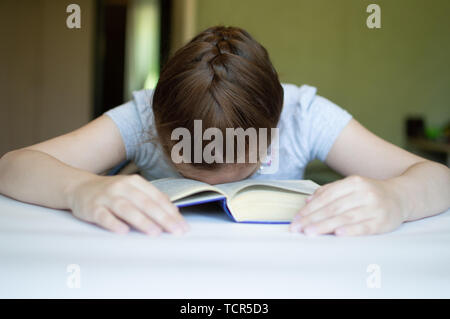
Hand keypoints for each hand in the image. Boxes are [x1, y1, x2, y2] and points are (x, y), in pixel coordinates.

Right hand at [67, 174, 188, 235]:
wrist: (79, 187)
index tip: (183, 226)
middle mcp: (122, 187)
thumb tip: (174, 211)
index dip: (171, 212)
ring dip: (142, 221)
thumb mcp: (133, 189)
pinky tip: (124, 232)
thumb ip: (152, 198)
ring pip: (127, 209)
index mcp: (135, 182)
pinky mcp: (92, 208)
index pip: (157, 197)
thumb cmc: (112, 192)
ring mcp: (106, 197)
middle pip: (145, 203)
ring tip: (155, 232)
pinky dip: (114, 224)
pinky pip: (104, 216)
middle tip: (176, 231)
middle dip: (163, 218)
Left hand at [290, 175, 407, 235]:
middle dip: (312, 219)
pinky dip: (351, 231)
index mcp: (354, 182)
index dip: (310, 208)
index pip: (327, 196)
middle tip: (297, 228)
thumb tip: (307, 201)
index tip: (296, 218)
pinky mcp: (383, 221)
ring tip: (310, 232)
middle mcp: (364, 193)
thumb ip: (329, 191)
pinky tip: (338, 234)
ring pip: (345, 217)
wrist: (402, 196)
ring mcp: (374, 207)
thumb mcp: (351, 186)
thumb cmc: (370, 193)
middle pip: (333, 208)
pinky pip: (364, 227)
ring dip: (325, 226)